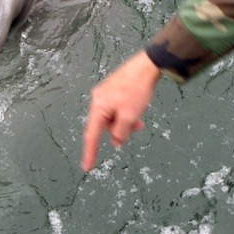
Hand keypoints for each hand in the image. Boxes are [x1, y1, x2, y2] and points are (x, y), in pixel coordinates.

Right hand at [80, 51, 159, 171]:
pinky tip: (137, 109)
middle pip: (104, 125)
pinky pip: (116, 108)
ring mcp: (105, 93)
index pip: (91, 135)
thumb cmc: (137, 89)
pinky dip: (125, 113)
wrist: (146, 66)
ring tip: (139, 118)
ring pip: (112, 117)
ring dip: (125, 121)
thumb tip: (115, 142)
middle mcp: (98, 99)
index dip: (89, 153)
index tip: (86, 167)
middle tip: (137, 127)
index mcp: (98, 106)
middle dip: (119, 130)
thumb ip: (120, 133)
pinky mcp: (112, 89)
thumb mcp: (129, 116)